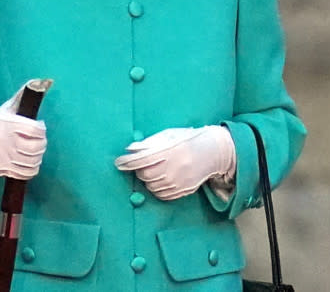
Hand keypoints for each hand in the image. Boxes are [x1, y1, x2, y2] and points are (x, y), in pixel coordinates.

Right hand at [0, 82, 46, 179]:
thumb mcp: (7, 108)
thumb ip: (24, 95)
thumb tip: (46, 81)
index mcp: (5, 123)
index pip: (34, 130)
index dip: (41, 129)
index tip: (40, 126)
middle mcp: (2, 141)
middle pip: (34, 147)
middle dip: (42, 144)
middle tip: (39, 140)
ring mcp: (2, 157)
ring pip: (32, 161)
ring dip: (38, 156)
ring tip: (35, 150)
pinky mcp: (1, 170)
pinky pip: (25, 173)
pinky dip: (32, 168)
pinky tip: (30, 161)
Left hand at [114, 126, 235, 200]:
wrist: (211, 152)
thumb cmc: (187, 140)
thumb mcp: (168, 135)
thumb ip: (149, 143)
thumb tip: (130, 149)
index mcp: (169, 151)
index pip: (141, 160)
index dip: (127, 162)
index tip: (118, 162)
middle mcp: (173, 168)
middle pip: (144, 175)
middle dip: (140, 169)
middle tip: (143, 163)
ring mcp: (178, 182)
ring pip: (151, 186)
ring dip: (148, 179)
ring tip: (156, 169)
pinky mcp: (182, 191)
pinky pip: (161, 195)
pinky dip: (156, 188)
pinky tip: (161, 178)